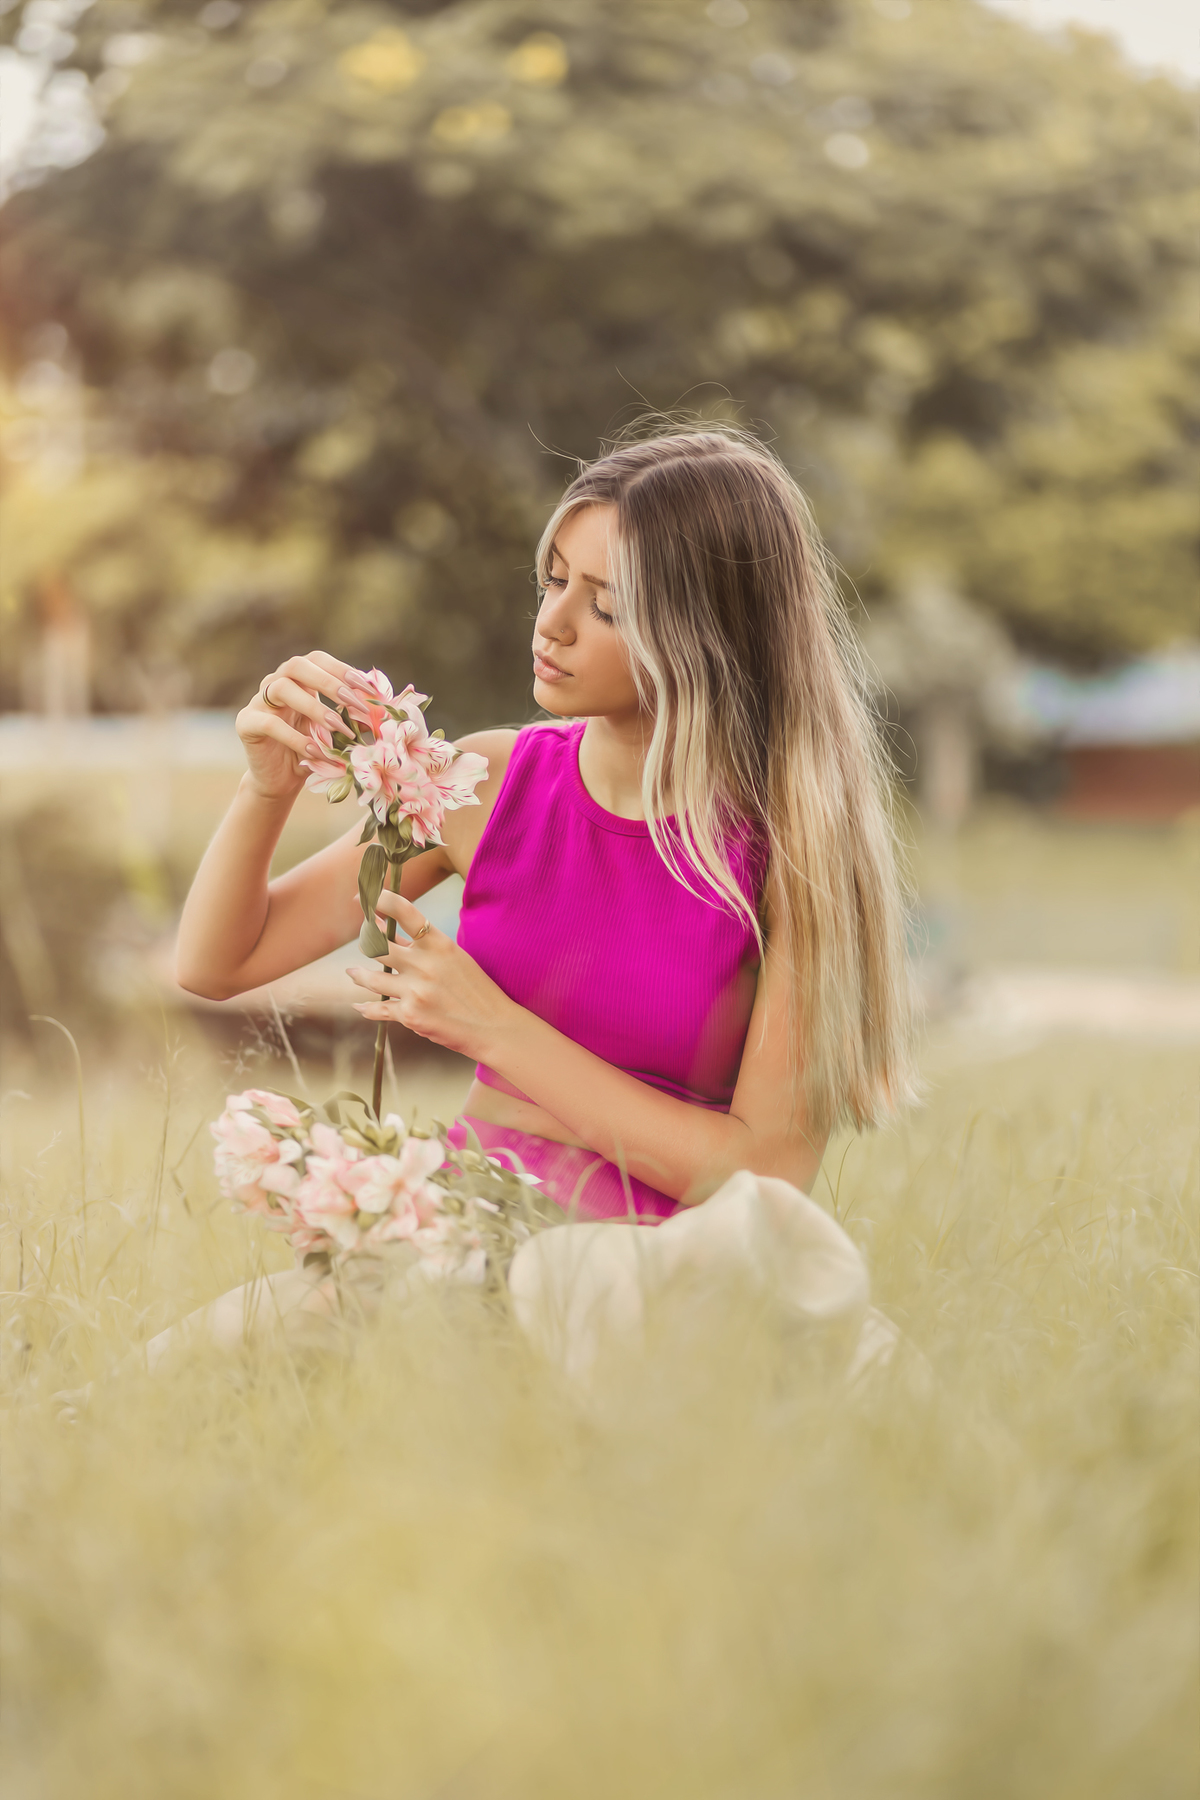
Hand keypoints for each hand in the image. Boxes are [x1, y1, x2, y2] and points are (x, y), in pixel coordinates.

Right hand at [235, 650, 362, 801]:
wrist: (282, 780)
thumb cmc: (313, 751)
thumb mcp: (335, 731)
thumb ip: (351, 715)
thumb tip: (380, 705)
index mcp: (298, 679)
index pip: (318, 660)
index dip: (342, 669)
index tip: (367, 689)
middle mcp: (275, 683)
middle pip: (297, 665)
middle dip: (329, 682)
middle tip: (354, 703)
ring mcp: (258, 701)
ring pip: (281, 688)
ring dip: (315, 708)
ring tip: (339, 729)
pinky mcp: (247, 724)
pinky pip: (270, 723)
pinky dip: (296, 738)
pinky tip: (316, 752)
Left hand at [346, 889, 515, 1059]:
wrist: (494, 1026)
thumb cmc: (477, 990)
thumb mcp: (455, 959)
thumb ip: (421, 947)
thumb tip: (387, 933)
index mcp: (439, 944)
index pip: (404, 912)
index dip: (380, 900)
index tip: (364, 897)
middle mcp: (425, 964)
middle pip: (377, 945)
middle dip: (365, 940)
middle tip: (362, 939)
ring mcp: (415, 991)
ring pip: (370, 978)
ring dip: (358, 975)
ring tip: (353, 972)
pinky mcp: (410, 1016)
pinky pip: (378, 1009)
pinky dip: (366, 1008)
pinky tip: (360, 1006)